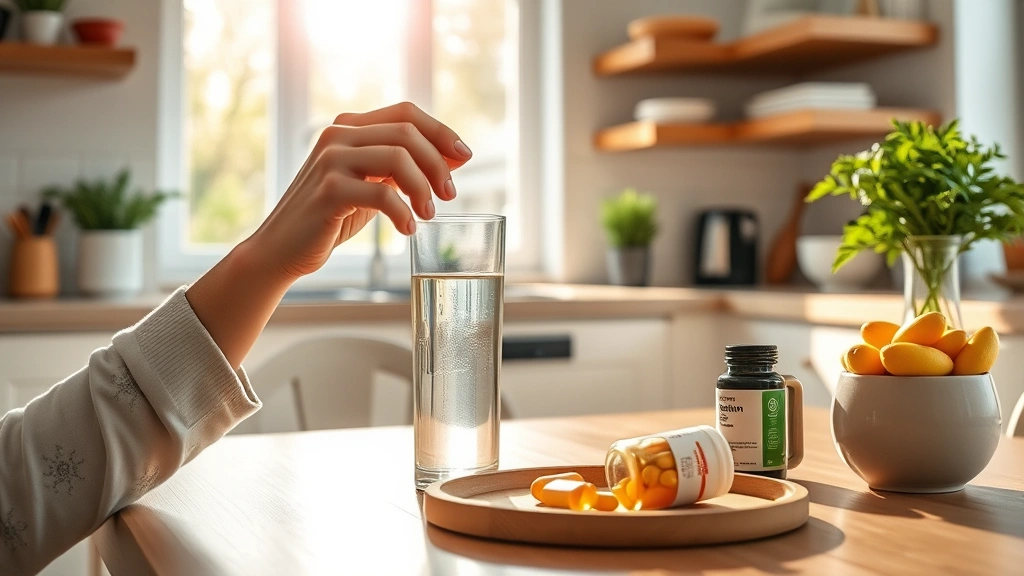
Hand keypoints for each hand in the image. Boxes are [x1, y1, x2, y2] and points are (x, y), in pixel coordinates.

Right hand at [185, 102, 471, 367]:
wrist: (282, 250)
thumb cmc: (331, 217)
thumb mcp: (373, 186)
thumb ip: (406, 168)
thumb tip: (457, 157)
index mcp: (348, 127)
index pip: (406, 113)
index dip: (441, 131)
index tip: (465, 157)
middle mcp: (338, 135)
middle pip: (407, 133)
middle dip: (438, 164)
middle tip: (450, 195)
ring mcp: (331, 160)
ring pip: (398, 158)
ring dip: (424, 188)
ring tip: (429, 214)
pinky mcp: (329, 191)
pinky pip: (382, 194)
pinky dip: (404, 213)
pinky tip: (409, 230)